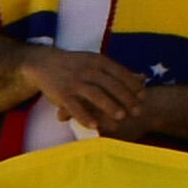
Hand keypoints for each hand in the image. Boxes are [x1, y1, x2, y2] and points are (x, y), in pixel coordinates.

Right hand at [21, 44, 152, 130]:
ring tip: (121, 117)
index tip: (143, 97)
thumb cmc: (76, 65)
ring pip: (95, 94)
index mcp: (98, 61)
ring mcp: (74, 81)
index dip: (133, 85)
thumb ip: (116, 71)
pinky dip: (85, 116)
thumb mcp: (96, 62)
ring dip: (109, 106)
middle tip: (137, 111)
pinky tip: (95, 126)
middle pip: (111, 85)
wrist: (44, 63)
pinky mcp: (62, 93)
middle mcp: (87, 70)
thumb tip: (143, 77)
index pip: (120, 73)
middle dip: (125, 99)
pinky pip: (75, 106)